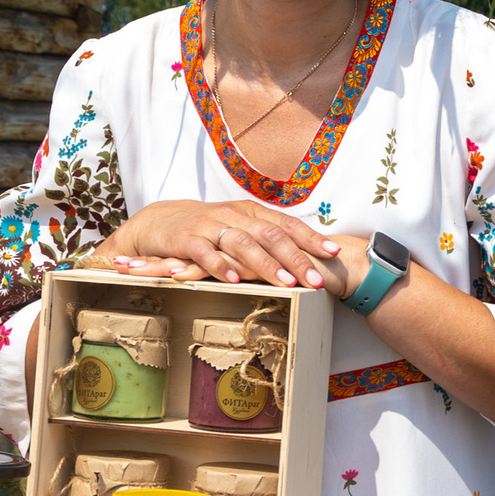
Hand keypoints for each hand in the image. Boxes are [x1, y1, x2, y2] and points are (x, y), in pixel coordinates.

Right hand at [101, 200, 347, 288]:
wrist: (160, 222)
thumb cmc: (208, 229)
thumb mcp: (240, 227)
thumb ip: (266, 238)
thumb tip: (303, 255)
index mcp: (251, 212)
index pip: (287, 224)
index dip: (311, 238)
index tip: (334, 253)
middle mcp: (235, 215)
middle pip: (271, 235)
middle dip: (296, 258)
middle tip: (316, 279)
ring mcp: (211, 226)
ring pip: (243, 243)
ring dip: (266, 264)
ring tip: (285, 283)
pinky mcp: (187, 239)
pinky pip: (206, 252)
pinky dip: (220, 266)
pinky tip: (234, 280)